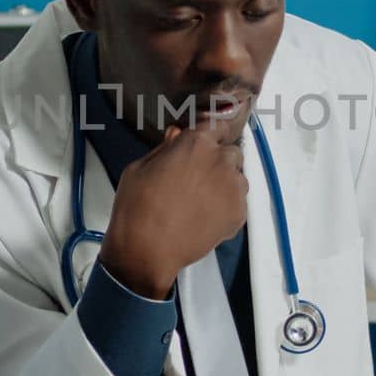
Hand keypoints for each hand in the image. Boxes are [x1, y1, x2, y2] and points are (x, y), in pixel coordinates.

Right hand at [99, 124, 247, 298]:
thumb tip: (177, 136)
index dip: (209, 136)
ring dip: (225, 185)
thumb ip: (165, 149)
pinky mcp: (239, 213)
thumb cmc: (137, 206)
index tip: (205, 144)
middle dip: (217, 162)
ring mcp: (233, 188)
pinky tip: (206, 217)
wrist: (146, 249)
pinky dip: (227, 208)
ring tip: (201, 202)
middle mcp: (221, 160)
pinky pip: (238, 203)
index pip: (216, 125)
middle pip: (230, 153)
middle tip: (197, 179)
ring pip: (237, 178)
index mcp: (196, 143)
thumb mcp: (140, 167)